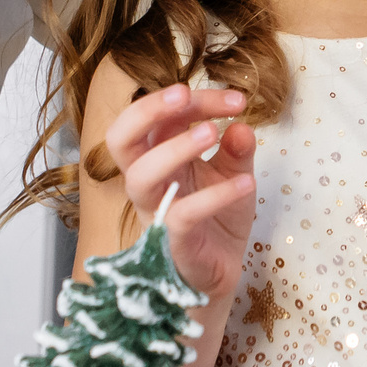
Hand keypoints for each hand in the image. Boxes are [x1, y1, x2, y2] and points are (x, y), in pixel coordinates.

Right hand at [99, 83, 257, 299]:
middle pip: (120, 138)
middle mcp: (148, 181)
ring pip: (140, 176)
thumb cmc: (218, 218)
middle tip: (184, 94)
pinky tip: (247, 184)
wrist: (222, 272)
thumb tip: (240, 125)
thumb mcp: (234, 174)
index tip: (236, 100)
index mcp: (159, 156)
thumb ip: (237, 150)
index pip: (160, 116)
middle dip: (146, 110)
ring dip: (173, 148)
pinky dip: (214, 196)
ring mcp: (155, 211)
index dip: (194, 100)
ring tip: (212, 133)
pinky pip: (181, 216)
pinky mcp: (171, 242)